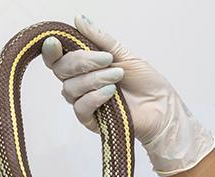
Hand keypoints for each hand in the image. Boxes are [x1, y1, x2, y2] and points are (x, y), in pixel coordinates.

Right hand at [41, 14, 214, 175]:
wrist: (162, 107)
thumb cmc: (146, 82)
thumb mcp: (124, 54)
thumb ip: (100, 39)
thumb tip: (79, 19)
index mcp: (84, 66)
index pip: (57, 57)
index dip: (51, 50)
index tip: (56, 42)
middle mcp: (80, 82)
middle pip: (61, 70)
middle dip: (82, 61)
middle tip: (107, 59)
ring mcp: (85, 101)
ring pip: (70, 88)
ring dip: (94, 79)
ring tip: (118, 76)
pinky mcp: (91, 120)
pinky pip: (80, 107)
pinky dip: (95, 97)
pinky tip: (111, 92)